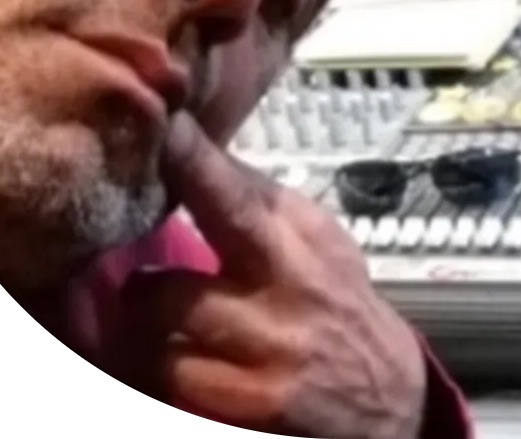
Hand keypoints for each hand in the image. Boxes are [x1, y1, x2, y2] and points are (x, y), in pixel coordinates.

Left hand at [122, 113, 426, 438]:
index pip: (247, 180)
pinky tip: (160, 357)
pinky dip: (154, 363)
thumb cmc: (338, 309)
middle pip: (226, 216)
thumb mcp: (318, 246)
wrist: (389, 399)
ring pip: (167, 305)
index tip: (166, 122)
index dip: (198, 152)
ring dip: (140, 308)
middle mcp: (295, 275)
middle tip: (132, 204)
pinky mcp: (256, 398)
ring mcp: (276, 339)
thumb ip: (261, 206)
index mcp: (305, 231)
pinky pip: (171, 372)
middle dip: (179, 184)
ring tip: (145, 309)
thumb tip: (194, 154)